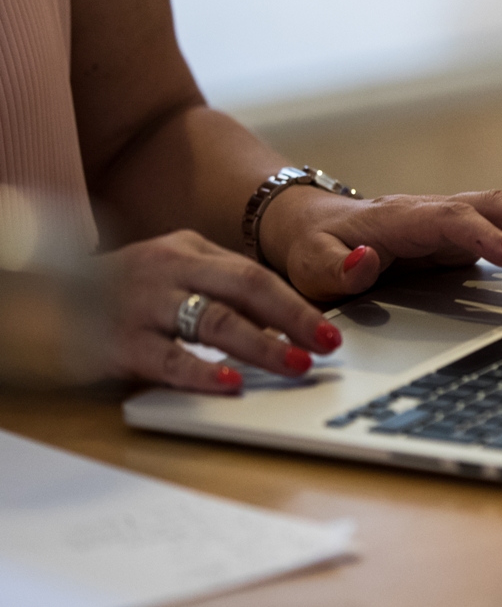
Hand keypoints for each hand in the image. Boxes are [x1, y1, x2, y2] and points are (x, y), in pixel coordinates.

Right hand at [105, 230, 342, 391]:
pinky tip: (229, 384)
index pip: (254, 274)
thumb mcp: (172, 273)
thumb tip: (284, 321)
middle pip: (245, 287)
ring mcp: (141, 304)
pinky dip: (202, 372)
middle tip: (327, 345)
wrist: (40, 298)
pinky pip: (167, 358)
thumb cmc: (123, 293)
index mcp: (188, 249)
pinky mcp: (116, 341)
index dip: (297, 303)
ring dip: (262, 345)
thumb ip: (218, 287)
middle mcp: (167, 269)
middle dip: (294, 317)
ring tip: (295, 365)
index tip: (330, 330)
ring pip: (213, 320)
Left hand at [259, 188, 501, 301]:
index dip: (484, 237)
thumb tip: (366, 264)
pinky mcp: (458, 235)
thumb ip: (334, 270)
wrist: (308, 226)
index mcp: (398, 220)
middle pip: (488, 207)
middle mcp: (430, 212)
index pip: (450, 222)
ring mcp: (447, 220)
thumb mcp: (307, 268)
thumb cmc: (309, 250)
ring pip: (501, 210)